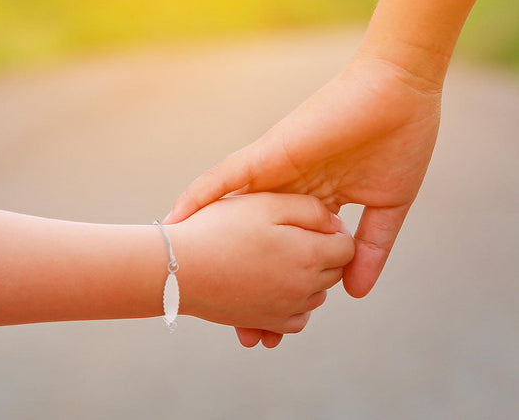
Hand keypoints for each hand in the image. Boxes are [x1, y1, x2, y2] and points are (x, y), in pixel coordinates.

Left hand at [166, 56, 441, 344]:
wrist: (401, 93)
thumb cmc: (401, 144)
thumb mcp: (386, 207)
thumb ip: (369, 247)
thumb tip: (355, 292)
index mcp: (318, 201)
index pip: (292, 252)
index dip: (285, 289)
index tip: (277, 329)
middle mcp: (290, 190)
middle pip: (261, 243)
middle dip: (252, 287)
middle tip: (244, 334)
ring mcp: (277, 172)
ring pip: (237, 216)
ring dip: (217, 250)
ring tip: (193, 287)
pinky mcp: (269, 153)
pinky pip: (225, 177)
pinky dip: (199, 198)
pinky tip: (175, 222)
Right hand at [167, 192, 353, 334]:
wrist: (178, 268)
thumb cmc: (220, 228)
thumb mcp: (268, 203)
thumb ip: (311, 210)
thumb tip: (336, 224)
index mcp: (310, 255)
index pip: (347, 247)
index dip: (334, 231)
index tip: (315, 222)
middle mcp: (304, 288)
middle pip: (335, 272)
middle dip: (324, 253)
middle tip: (294, 236)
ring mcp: (286, 310)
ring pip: (317, 294)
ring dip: (309, 277)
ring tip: (281, 258)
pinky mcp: (266, 322)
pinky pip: (297, 319)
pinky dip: (294, 304)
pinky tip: (274, 285)